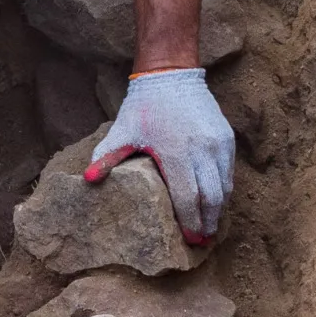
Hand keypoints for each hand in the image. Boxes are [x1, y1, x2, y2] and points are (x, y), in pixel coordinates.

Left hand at [88, 67, 235, 242]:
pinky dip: (223, 189)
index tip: (189, 240)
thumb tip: (86, 181)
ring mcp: (218, 144)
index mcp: (175, 153)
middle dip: (208, 222)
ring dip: (218, 209)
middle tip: (202, 240)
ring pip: (224, 187)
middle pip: (211, 198)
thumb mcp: (122, 131)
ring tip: (210, 225)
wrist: (171, 76)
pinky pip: (229, 171)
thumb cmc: (144, 107)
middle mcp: (202, 150)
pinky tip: (215, 200)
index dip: (189, 222)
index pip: (187, 198)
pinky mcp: (227, 138)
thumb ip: (106, 156)